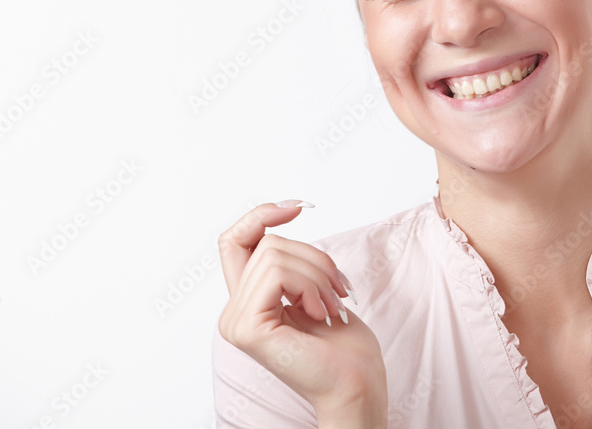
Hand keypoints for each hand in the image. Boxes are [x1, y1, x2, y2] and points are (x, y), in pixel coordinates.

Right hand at [217, 201, 386, 426]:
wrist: (357, 384)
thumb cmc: (343, 344)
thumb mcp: (312, 288)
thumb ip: (287, 263)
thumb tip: (279, 219)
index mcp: (248, 302)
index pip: (234, 241)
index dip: (260, 216)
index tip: (297, 207)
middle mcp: (234, 312)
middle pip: (268, 244)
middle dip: (315, 259)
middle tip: (337, 291)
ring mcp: (236, 322)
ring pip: (275, 255)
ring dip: (318, 275)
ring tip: (330, 307)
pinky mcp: (248, 328)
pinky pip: (278, 274)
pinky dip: (310, 285)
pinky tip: (320, 314)